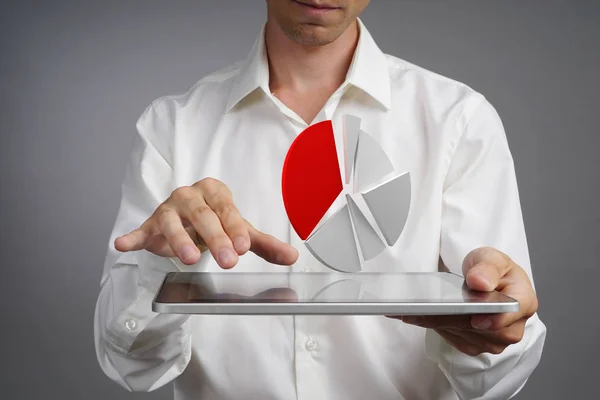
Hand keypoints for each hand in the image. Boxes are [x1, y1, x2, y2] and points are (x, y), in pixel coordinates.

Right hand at [114, 178, 298, 268]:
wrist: (187, 221)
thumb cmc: (216, 222)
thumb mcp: (240, 231)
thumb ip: (263, 243)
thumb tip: (292, 257)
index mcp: (215, 192)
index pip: (226, 209)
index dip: (235, 227)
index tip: (244, 246)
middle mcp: (190, 195)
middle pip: (202, 215)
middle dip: (215, 238)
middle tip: (228, 260)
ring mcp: (168, 208)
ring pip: (172, 221)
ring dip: (179, 239)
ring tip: (188, 260)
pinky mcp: (150, 224)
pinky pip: (141, 230)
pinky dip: (133, 237)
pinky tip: (124, 244)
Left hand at [390, 247, 538, 355]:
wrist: (484, 282)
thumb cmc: (492, 271)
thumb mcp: (491, 258)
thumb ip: (487, 268)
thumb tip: (481, 282)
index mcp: (523, 302)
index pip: (508, 314)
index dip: (492, 319)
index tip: (474, 318)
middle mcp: (511, 327)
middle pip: (478, 327)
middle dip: (449, 316)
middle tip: (420, 308)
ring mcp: (492, 340)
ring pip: (460, 333)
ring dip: (434, 322)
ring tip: (411, 310)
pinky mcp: (474, 345)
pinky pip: (451, 338)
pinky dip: (432, 325)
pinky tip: (417, 315)